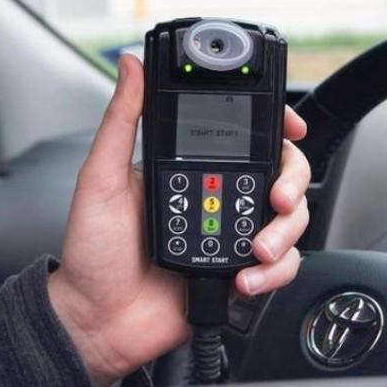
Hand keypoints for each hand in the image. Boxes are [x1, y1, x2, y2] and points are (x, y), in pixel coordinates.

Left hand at [47, 55, 310, 384]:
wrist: (99, 319)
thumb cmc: (94, 251)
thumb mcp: (102, 178)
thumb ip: (120, 122)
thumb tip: (130, 66)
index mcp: (191, 169)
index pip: (246, 137)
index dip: (277, 128)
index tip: (292, 128)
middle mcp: (218, 198)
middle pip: (281, 176)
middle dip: (292, 183)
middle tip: (278, 197)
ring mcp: (231, 235)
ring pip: (289, 222)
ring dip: (284, 233)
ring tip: (254, 250)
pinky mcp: (240, 271)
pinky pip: (279, 267)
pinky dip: (273, 273)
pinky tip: (244, 278)